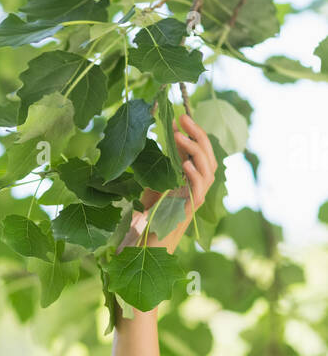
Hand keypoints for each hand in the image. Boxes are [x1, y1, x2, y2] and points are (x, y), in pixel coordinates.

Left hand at [121, 113, 219, 253]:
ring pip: (207, 169)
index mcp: (192, 176)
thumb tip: (164, 133)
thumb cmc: (151, 210)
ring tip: (179, 136)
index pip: (199, 149)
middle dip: (197, 134)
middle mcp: (199, 185)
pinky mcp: (191, 209)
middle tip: (184, 118)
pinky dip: (194, 175)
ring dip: (194, 150)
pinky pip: (199, 189)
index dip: (193, 132)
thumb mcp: (156, 178)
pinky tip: (184, 164)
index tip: (181, 116)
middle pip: (207, 155)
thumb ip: (163, 159)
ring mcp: (197, 196)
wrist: (147, 239)